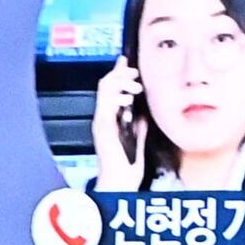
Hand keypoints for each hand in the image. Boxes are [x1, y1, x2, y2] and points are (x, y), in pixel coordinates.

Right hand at [91, 59, 146, 183]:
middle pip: (106, 84)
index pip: (111, 89)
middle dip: (120, 72)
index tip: (126, 61)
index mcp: (110, 120)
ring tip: (136, 86)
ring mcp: (101, 122)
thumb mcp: (137, 141)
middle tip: (133, 70)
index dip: (118, 73)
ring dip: (121, 82)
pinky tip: (129, 99)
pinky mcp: (102, 127)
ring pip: (104, 88)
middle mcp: (103, 118)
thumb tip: (143, 114)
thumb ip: (138, 126)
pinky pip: (106, 104)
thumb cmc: (126, 169)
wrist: (119, 184)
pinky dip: (117, 97)